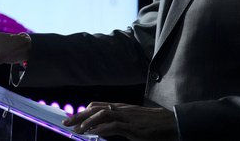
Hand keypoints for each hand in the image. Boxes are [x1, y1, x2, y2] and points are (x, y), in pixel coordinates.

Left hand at [63, 102, 177, 140]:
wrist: (173, 124)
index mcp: (122, 108)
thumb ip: (121, 122)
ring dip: (87, 122)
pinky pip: (113, 125)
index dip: (84, 111)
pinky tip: (93, 133)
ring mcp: (128, 117)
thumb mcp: (135, 121)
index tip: (73, 118)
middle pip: (96, 108)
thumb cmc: (155, 125)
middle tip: (66, 122)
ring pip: (102, 113)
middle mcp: (123, 109)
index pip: (98, 105)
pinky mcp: (133, 127)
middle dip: (79, 115)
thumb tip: (106, 128)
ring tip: (77, 130)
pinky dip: (101, 129)